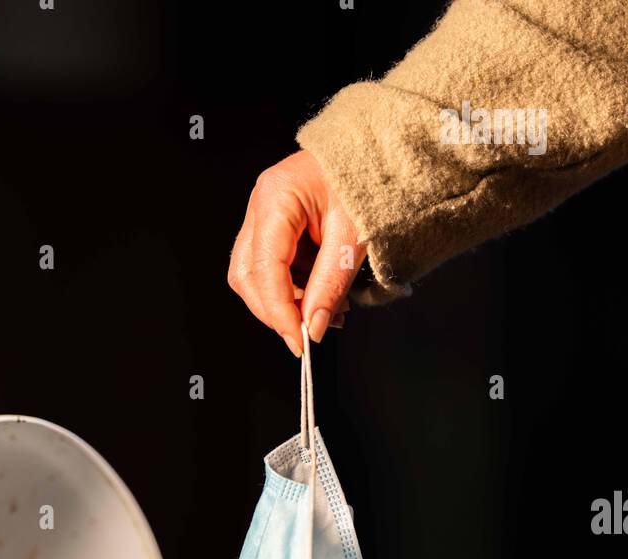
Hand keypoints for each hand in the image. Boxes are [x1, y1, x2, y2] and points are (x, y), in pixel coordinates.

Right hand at [228, 151, 366, 355]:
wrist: (379, 149)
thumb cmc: (369, 176)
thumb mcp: (354, 236)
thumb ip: (330, 285)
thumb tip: (312, 327)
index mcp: (277, 196)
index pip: (265, 268)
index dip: (279, 310)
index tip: (298, 340)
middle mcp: (261, 203)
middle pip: (248, 274)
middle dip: (276, 309)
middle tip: (308, 332)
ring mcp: (264, 213)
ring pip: (255, 274)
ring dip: (286, 301)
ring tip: (325, 312)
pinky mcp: (275, 224)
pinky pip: (273, 266)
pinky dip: (295, 288)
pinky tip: (322, 296)